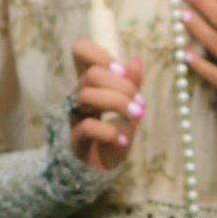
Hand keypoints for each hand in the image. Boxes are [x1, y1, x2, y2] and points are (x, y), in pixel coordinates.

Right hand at [67, 32, 144, 171]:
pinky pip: (88, 127)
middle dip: (121, 85)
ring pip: (87, 95)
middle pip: (91, 74)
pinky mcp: (76, 138)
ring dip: (119, 104)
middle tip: (140, 103)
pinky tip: (123, 140)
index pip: (81, 51)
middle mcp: (80, 96)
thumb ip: (132, 84)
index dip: (101, 55)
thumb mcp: (130, 107)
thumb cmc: (116, 133)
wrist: (104, 167)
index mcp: (92, 83)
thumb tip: (137, 60)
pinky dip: (110, 132)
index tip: (123, 72)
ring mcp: (76, 116)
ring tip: (137, 117)